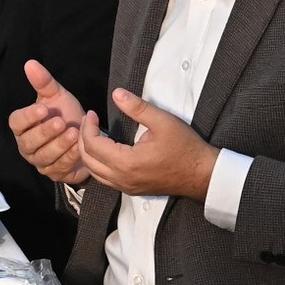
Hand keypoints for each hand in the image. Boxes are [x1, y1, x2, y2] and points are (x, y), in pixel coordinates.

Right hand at [9, 59, 88, 185]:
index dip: (28, 116)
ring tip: (74, 133)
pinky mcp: (55, 174)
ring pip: (44, 157)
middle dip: (45, 132)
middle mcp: (27, 146)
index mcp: (23, 126)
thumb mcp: (57, 95)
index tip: (44, 109)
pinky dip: (69, 157)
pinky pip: (58, 169)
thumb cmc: (66, 113)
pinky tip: (79, 147)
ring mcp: (40, 162)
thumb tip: (30, 63)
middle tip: (61, 122)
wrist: (87, 134)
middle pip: (29, 142)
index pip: (16, 123)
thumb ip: (43, 81)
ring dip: (59, 145)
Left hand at [74, 90, 221, 200]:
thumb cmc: (185, 148)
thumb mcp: (163, 121)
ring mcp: (126, 187)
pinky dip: (98, 165)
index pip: (93, 145)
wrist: (202, 174)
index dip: (87, 127)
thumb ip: (137, 107)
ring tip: (94, 134)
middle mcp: (122, 178)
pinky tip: (105, 150)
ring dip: (89, 154)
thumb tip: (116, 93)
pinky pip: (105, 179)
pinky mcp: (132, 190)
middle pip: (87, 161)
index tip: (92, 114)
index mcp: (127, 163)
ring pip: (94, 173)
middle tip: (89, 122)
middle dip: (83, 139)